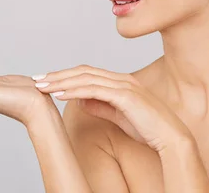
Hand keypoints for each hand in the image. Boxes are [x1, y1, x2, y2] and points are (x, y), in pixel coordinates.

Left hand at [32, 64, 192, 152]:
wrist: (171, 137)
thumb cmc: (150, 129)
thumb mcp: (120, 116)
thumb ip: (101, 106)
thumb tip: (81, 100)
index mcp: (122, 82)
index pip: (88, 74)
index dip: (66, 76)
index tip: (48, 82)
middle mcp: (122, 79)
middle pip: (83, 71)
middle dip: (58, 75)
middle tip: (37, 79)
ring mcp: (124, 86)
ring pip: (86, 78)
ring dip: (61, 82)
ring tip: (42, 86)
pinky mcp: (125, 96)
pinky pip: (94, 90)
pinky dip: (74, 91)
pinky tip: (59, 95)